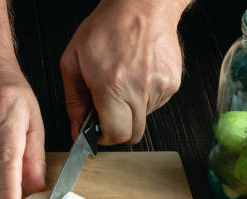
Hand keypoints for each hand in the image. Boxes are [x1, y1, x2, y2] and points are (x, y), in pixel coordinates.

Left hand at [60, 0, 185, 144]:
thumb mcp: (73, 62)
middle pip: (133, 134)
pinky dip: (144, 99)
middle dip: (118, 128)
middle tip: (108, 110)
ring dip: (131, 111)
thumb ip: (73, 101)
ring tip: (123, 83)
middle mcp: (139, 89)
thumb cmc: (107, 27)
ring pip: (144, 120)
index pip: (116, 134)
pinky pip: (156, 105)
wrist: (142, 5)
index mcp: (113, 85)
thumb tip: (77, 129)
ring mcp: (160, 87)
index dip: (105, 137)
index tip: (98, 130)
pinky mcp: (173, 83)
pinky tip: (136, 77)